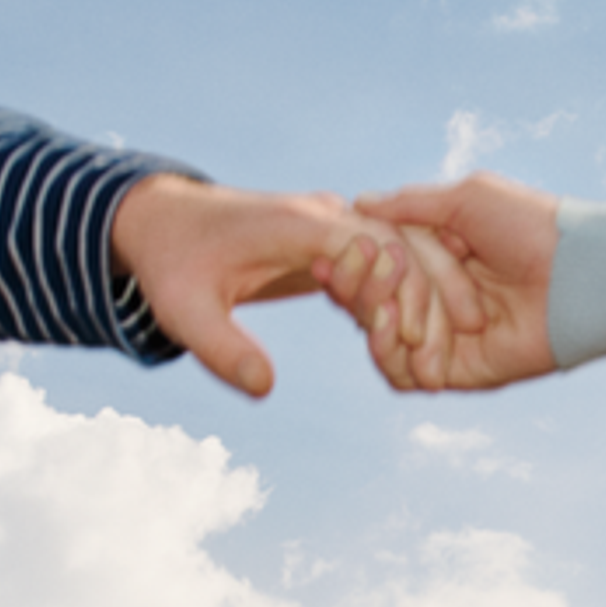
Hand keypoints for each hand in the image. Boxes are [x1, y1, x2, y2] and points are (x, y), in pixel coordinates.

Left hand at [109, 173, 429, 399]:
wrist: (163, 223)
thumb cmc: (172, 265)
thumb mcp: (184, 312)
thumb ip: (223, 349)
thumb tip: (265, 389)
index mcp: (297, 225)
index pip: (376, 246)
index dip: (403, 291)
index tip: (415, 342)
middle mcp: (324, 217)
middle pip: (405, 247)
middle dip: (434, 302)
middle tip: (442, 367)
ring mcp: (332, 225)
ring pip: (404, 253)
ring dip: (429, 300)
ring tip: (439, 363)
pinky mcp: (332, 243)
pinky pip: (385, 264)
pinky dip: (405, 299)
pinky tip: (414, 346)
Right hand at [349, 174, 559, 390]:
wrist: (576, 273)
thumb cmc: (529, 227)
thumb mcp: (466, 199)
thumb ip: (411, 204)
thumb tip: (359, 204)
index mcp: (439, 258)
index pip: (376, 269)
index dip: (350, 264)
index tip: (328, 254)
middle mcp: (438, 299)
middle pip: (371, 306)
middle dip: (356, 291)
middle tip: (342, 275)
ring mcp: (445, 338)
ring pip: (381, 341)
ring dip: (371, 320)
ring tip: (382, 302)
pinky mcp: (457, 371)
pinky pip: (402, 375)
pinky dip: (388, 353)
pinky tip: (393, 327)